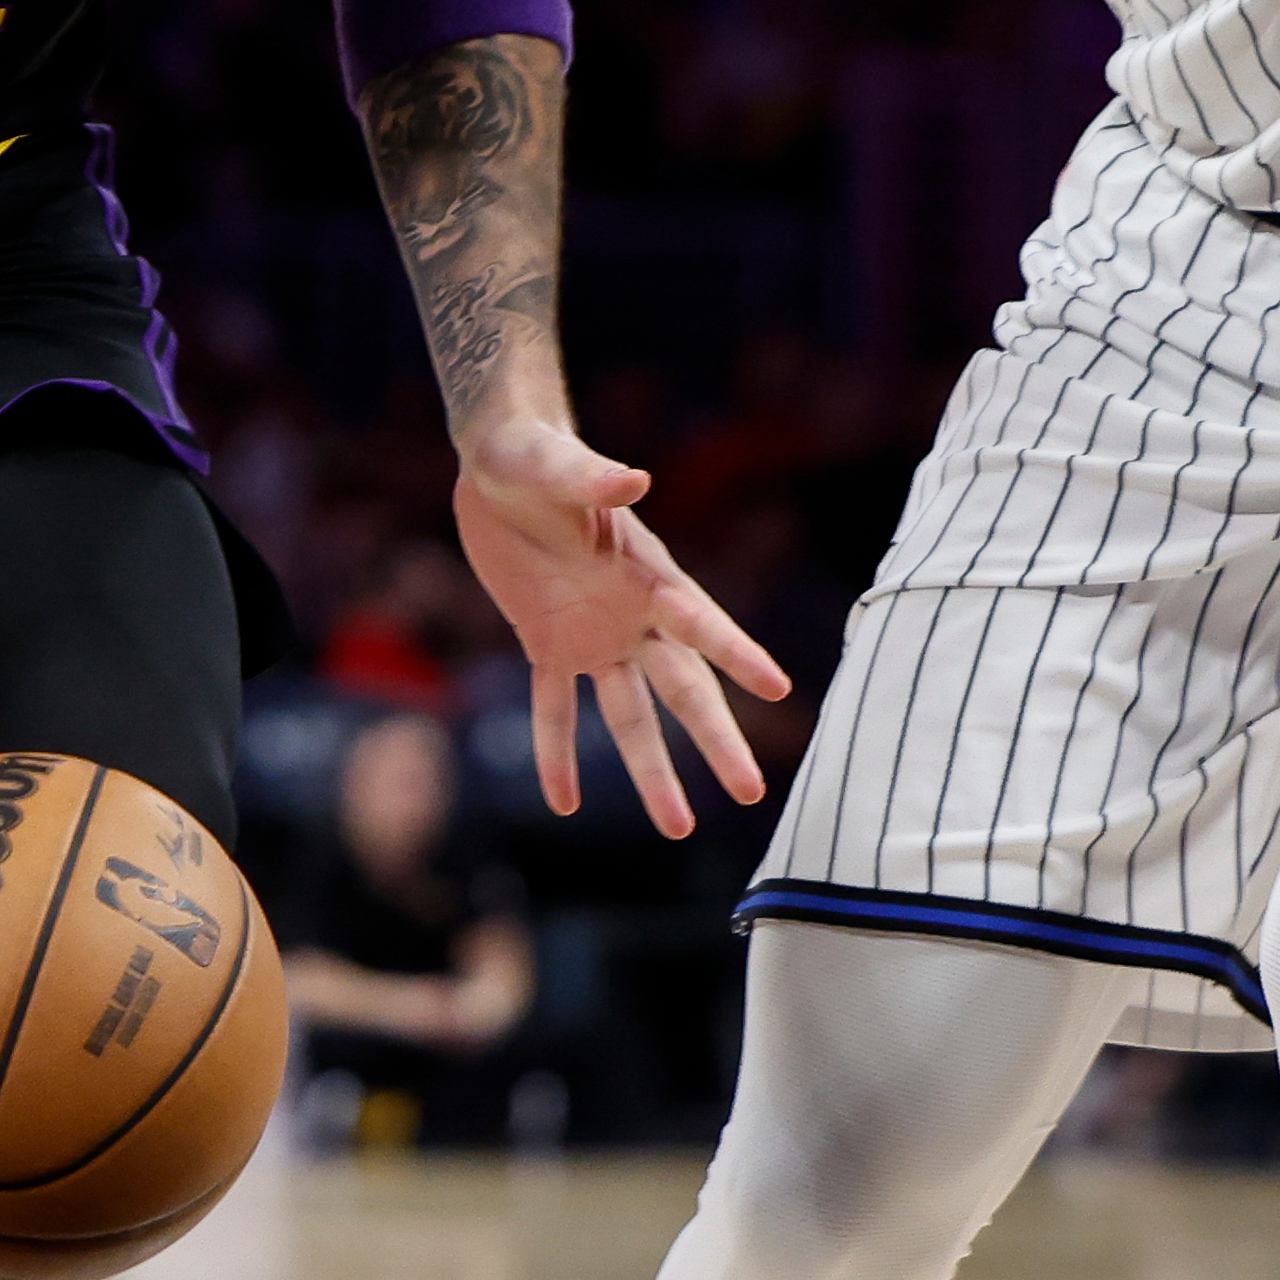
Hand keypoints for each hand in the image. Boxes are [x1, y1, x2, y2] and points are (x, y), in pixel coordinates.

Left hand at [450, 418, 791, 839]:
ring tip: (678, 827)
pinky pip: (556, 708)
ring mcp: (595, 634)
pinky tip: (565, 803)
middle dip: (715, 739)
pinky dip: (557, 752)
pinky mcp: (548, 642)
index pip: (698, 620)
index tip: (779, 688)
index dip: (736, 652)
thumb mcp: (554, 465)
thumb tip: (634, 475)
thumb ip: (593, 477)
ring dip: (651, 769)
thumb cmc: (533, 452)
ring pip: (632, 714)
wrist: (500, 458)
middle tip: (751, 793)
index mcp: (646, 572)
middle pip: (683, 687)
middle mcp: (632, 613)